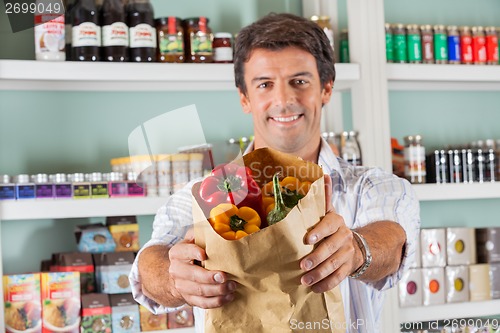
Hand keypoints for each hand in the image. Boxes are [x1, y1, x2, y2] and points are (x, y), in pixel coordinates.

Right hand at [168, 228, 236, 307]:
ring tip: (232, 286)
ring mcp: (182, 286)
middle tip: (224, 276)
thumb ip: (201, 231)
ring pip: (199, 291)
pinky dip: (217, 301)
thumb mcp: (192, 238)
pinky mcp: (189, 299)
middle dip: (209, 277)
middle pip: (192, 275)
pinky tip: (229, 296)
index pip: (183, 251)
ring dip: (217, 290)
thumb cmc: (191, 251)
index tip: (204, 254)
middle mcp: (177, 270)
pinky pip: (202, 303)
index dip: (193, 252)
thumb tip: (216, 223)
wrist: (177, 273)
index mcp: (177, 253)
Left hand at [299, 175, 361, 292]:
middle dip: (316, 258)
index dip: (319, 231)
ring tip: (305, 280)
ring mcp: (348, 253)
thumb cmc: (331, 228)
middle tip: (302, 266)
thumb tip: (323, 173)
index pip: (330, 224)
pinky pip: (339, 277)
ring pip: (335, 265)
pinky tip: (314, 289)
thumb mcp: (327, 212)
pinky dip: (327, 284)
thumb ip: (324, 196)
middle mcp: (344, 236)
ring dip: (319, 274)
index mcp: (337, 221)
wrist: (353, 245)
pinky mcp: (348, 267)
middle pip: (331, 248)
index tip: (307, 239)